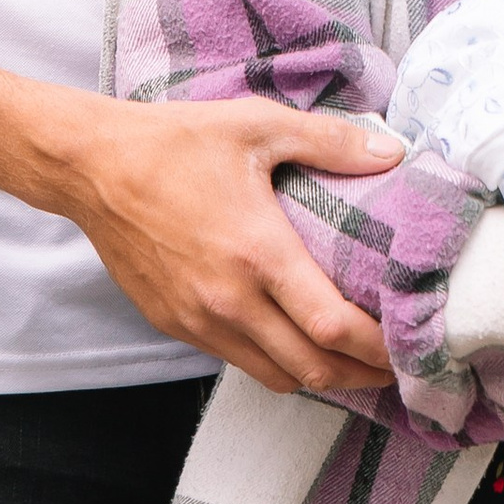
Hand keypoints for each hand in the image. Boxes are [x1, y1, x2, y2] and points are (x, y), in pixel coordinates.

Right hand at [57, 95, 403, 395]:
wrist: (92, 167)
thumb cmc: (176, 141)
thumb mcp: (258, 125)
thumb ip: (331, 142)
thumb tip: (394, 152)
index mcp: (258, 254)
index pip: (333, 327)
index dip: (379, 347)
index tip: (411, 344)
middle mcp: (229, 301)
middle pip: (312, 370)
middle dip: (363, 376)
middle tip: (397, 364)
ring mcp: (199, 321)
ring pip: (276, 377)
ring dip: (321, 378)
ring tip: (355, 360)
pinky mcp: (175, 325)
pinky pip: (239, 361)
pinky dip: (277, 363)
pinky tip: (296, 341)